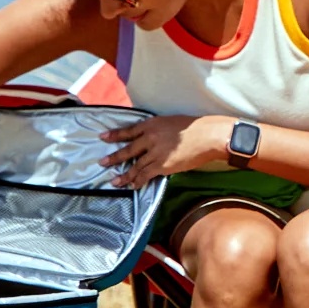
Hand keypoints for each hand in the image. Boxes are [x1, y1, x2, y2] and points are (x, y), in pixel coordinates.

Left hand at [101, 113, 231, 186]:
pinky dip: (138, 181)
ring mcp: (155, 152)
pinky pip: (146, 175)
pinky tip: (132, 185)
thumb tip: (152, 138)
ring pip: (135, 166)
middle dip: (114, 157)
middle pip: (128, 149)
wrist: (207, 136)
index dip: (115, 134)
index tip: (103, 137)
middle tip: (102, 162)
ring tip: (114, 181)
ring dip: (124, 175)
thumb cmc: (194, 127)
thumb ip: (159, 130)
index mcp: (152, 124)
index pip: (129, 130)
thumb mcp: (171, 122)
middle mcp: (150, 138)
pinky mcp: (163, 165)